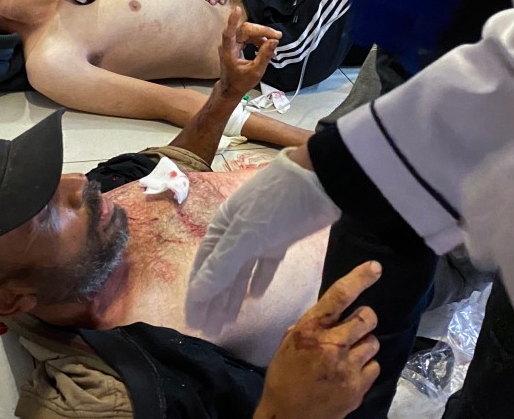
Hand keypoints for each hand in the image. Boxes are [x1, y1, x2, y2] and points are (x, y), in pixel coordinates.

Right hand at [186, 152, 340, 336]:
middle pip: (221, 273)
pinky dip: (259, 280)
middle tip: (209, 332)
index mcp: (221, 228)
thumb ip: (221, 267)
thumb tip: (196, 294)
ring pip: (242, 272)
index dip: (198, 295)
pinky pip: (264, 265)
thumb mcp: (245, 237)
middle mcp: (236, 232)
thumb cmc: (276, 206)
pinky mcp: (281, 239)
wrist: (320, 181)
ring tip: (227, 323)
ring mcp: (259, 235)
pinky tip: (254, 297)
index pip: (204, 267)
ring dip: (233, 296)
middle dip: (214, 302)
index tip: (193, 322)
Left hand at [218, 8, 278, 98]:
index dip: (233, 21)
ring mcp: (232, 43)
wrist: (231, 88)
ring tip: (273, 45)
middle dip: (262, 31)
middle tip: (277, 36)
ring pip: (248, 31)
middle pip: (245, 29)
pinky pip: (249, 36)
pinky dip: (259, 40)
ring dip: (262, 36)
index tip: (237, 9)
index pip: (229, 33)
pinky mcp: (236, 44)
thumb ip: (264, 56)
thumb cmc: (241, 82)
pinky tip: (267, 47)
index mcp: (229, 52)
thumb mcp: (256, 72)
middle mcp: (229, 45)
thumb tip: (274, 41)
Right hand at [254, 261, 382, 418]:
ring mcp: (348, 368)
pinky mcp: (358, 387)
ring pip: (374, 342)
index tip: (375, 267)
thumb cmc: (284, 377)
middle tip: (354, 328)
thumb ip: (312, 326)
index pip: (339, 296)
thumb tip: (333, 312)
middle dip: (364, 319)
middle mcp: (332, 345)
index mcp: (310, 330)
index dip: (359, 278)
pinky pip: (375, 366)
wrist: (288, 417)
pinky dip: (365, 367)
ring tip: (348, 354)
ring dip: (364, 344)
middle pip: (368, 317)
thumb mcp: (288, 343)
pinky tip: (350, 372)